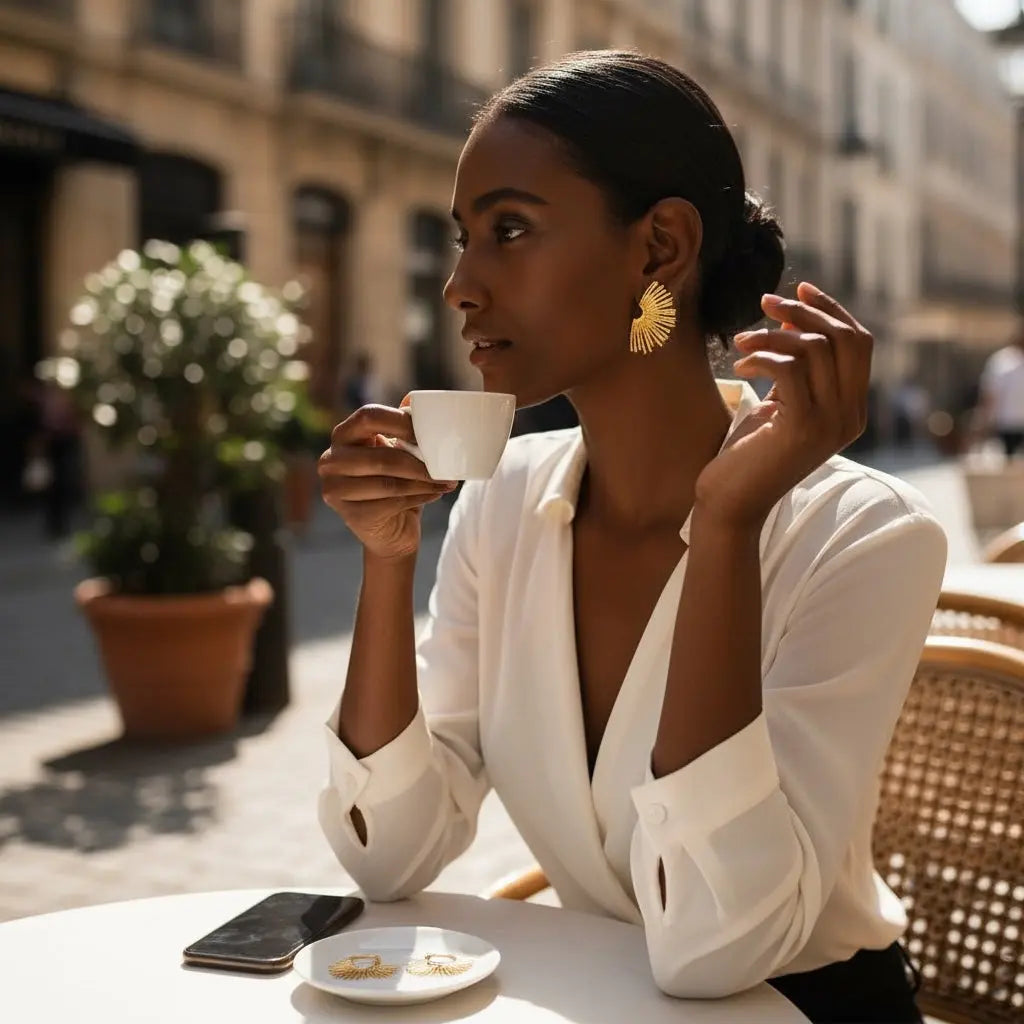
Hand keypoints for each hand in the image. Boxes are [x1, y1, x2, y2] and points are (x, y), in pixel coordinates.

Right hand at [318, 404, 456, 561]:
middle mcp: (330, 460)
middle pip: (382, 457)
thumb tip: (415, 400)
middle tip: (447, 466)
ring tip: (447, 481)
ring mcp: (335, 489)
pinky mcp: (351, 515)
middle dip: (419, 463)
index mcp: (343, 436)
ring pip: (389, 483)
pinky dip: (420, 498)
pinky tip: (435, 494)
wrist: (390, 531)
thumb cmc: (394, 483)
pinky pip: (392, 503)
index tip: (429, 432)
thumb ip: (402, 428)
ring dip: (424, 482)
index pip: (368, 416)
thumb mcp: (397, 452)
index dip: (401, 422)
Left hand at [693, 281, 871, 530]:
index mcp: (852, 409)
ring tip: (740, 343)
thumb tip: (794, 319)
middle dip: (803, 311)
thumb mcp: (781, 404)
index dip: (831, 309)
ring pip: (814, 348)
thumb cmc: (749, 454)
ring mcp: (831, 423)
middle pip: (843, 338)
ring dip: (771, 334)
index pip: (859, 342)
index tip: (798, 288)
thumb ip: (797, 369)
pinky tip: (739, 367)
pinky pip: (789, 368)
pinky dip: (761, 357)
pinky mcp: (802, 428)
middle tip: (764, 304)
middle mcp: (851, 416)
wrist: (731, 504)